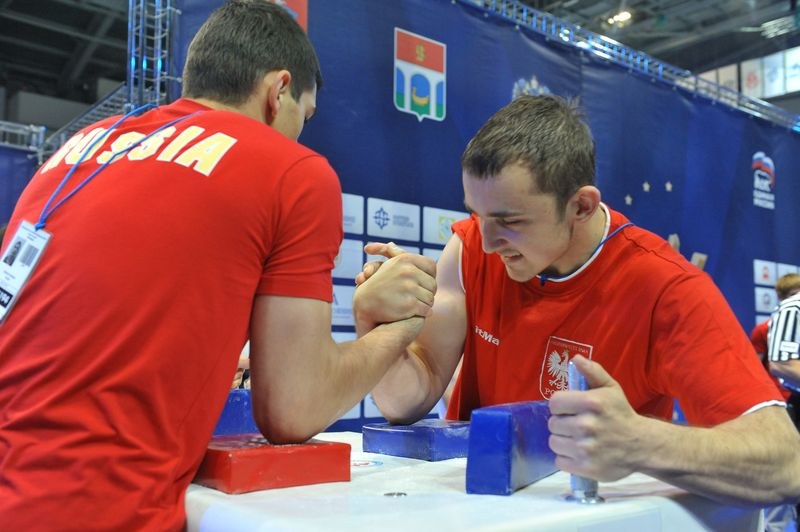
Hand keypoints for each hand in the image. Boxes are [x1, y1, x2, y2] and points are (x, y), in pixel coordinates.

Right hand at [352, 242, 436, 330]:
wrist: (365, 307)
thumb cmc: (376, 285)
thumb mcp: (384, 265)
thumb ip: (392, 254)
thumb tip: (392, 244)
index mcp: (404, 259)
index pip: (431, 266)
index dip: (429, 275)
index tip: (424, 282)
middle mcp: (408, 271)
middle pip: (432, 283)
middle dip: (428, 291)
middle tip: (421, 295)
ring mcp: (409, 288)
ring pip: (430, 297)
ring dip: (426, 303)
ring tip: (419, 304)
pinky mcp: (409, 305)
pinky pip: (426, 309)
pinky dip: (424, 313)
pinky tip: (419, 313)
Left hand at [547, 355, 645, 481]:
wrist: (642, 445)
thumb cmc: (621, 414)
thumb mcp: (611, 388)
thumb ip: (592, 372)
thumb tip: (575, 358)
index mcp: (591, 402)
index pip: (554, 402)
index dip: (560, 406)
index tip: (569, 409)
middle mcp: (586, 425)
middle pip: (552, 424)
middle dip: (562, 424)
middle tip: (576, 425)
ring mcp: (586, 448)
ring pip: (554, 443)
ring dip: (563, 441)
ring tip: (577, 439)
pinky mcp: (586, 467)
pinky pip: (560, 462)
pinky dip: (567, 459)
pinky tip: (579, 453)